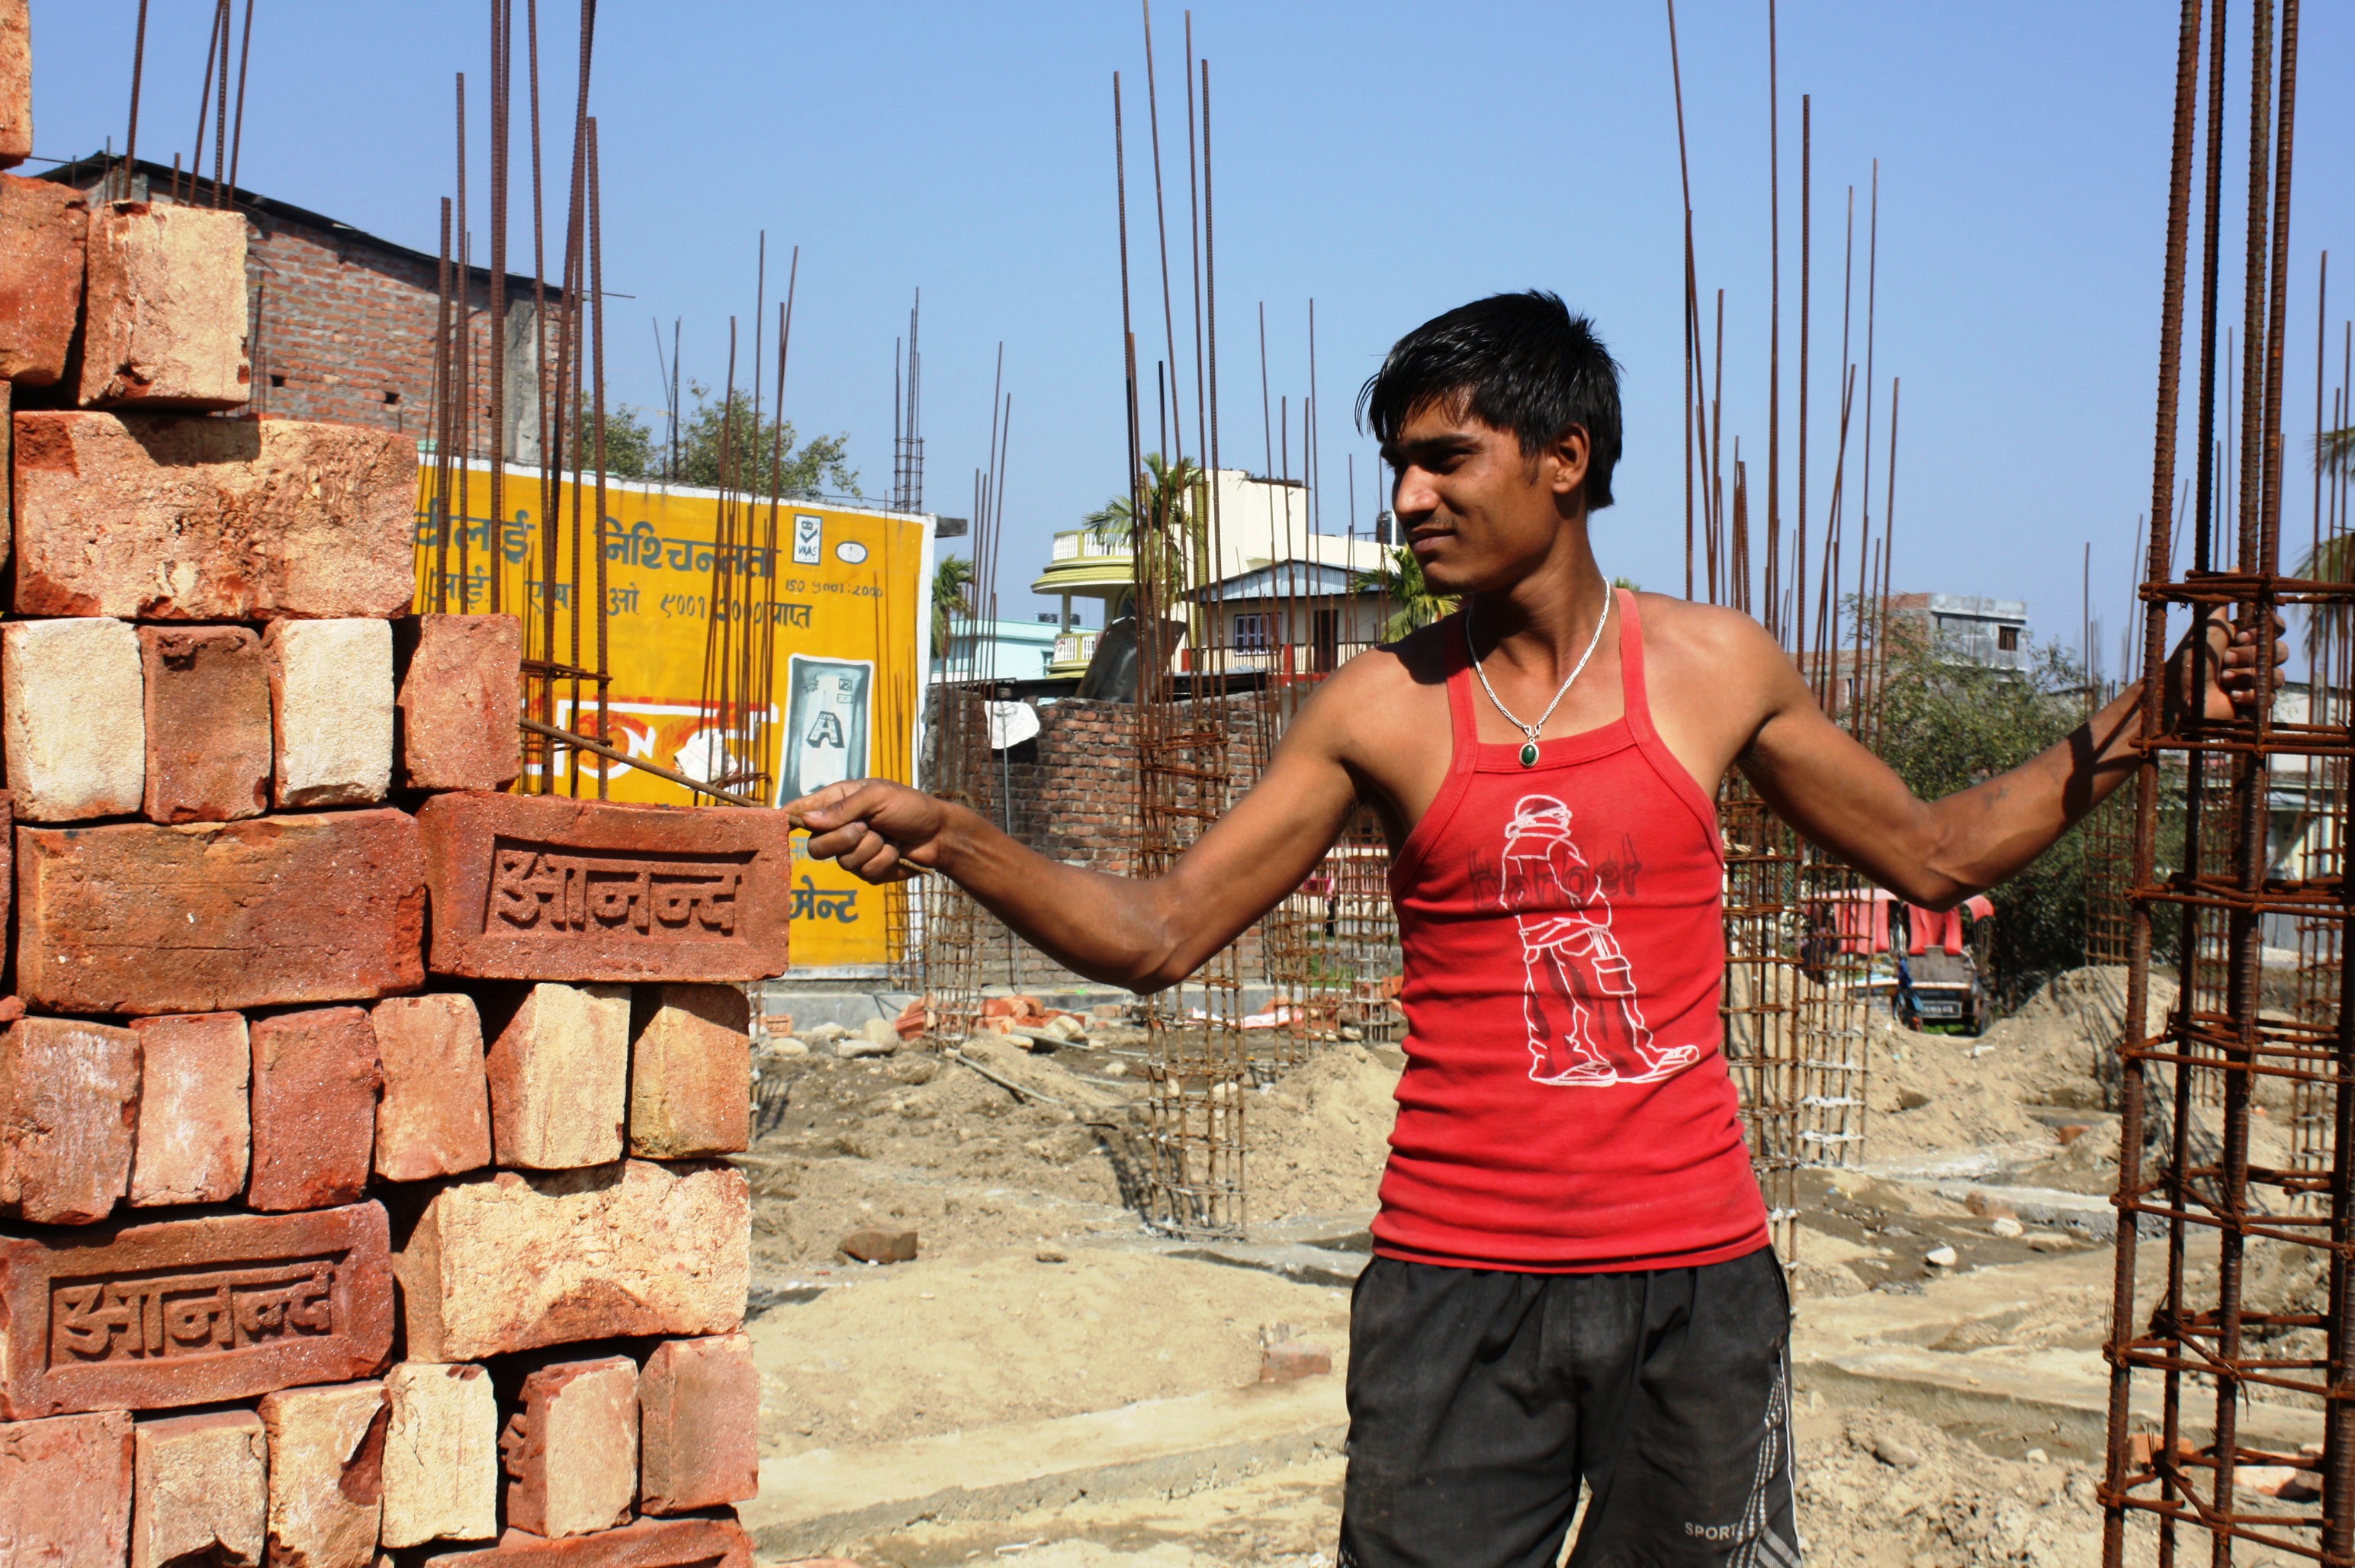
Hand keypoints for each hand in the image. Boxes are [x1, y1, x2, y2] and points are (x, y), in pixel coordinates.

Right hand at [784, 779, 960, 883]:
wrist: (940, 834)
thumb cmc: (910, 806)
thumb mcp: (877, 797)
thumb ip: (843, 808)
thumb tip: (807, 820)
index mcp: (837, 802)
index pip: (801, 811)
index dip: (786, 819)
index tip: (776, 824)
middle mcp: (840, 827)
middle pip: (815, 847)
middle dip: (844, 839)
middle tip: (868, 827)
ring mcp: (852, 851)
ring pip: (843, 863)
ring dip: (873, 849)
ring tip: (890, 838)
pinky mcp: (868, 871)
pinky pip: (865, 874)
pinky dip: (885, 862)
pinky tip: (897, 852)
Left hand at [2161, 610, 2286, 727]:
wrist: (2180, 694)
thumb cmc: (2191, 658)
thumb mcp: (2207, 625)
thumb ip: (2223, 599)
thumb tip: (2237, 568)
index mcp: (2248, 637)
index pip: (2276, 627)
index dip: (2264, 631)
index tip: (2239, 636)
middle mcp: (2255, 657)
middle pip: (2280, 651)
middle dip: (2251, 656)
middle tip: (2226, 659)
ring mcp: (2257, 679)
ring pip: (2277, 675)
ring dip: (2248, 676)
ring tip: (2224, 678)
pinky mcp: (2256, 701)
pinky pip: (2270, 696)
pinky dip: (2250, 694)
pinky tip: (2232, 695)